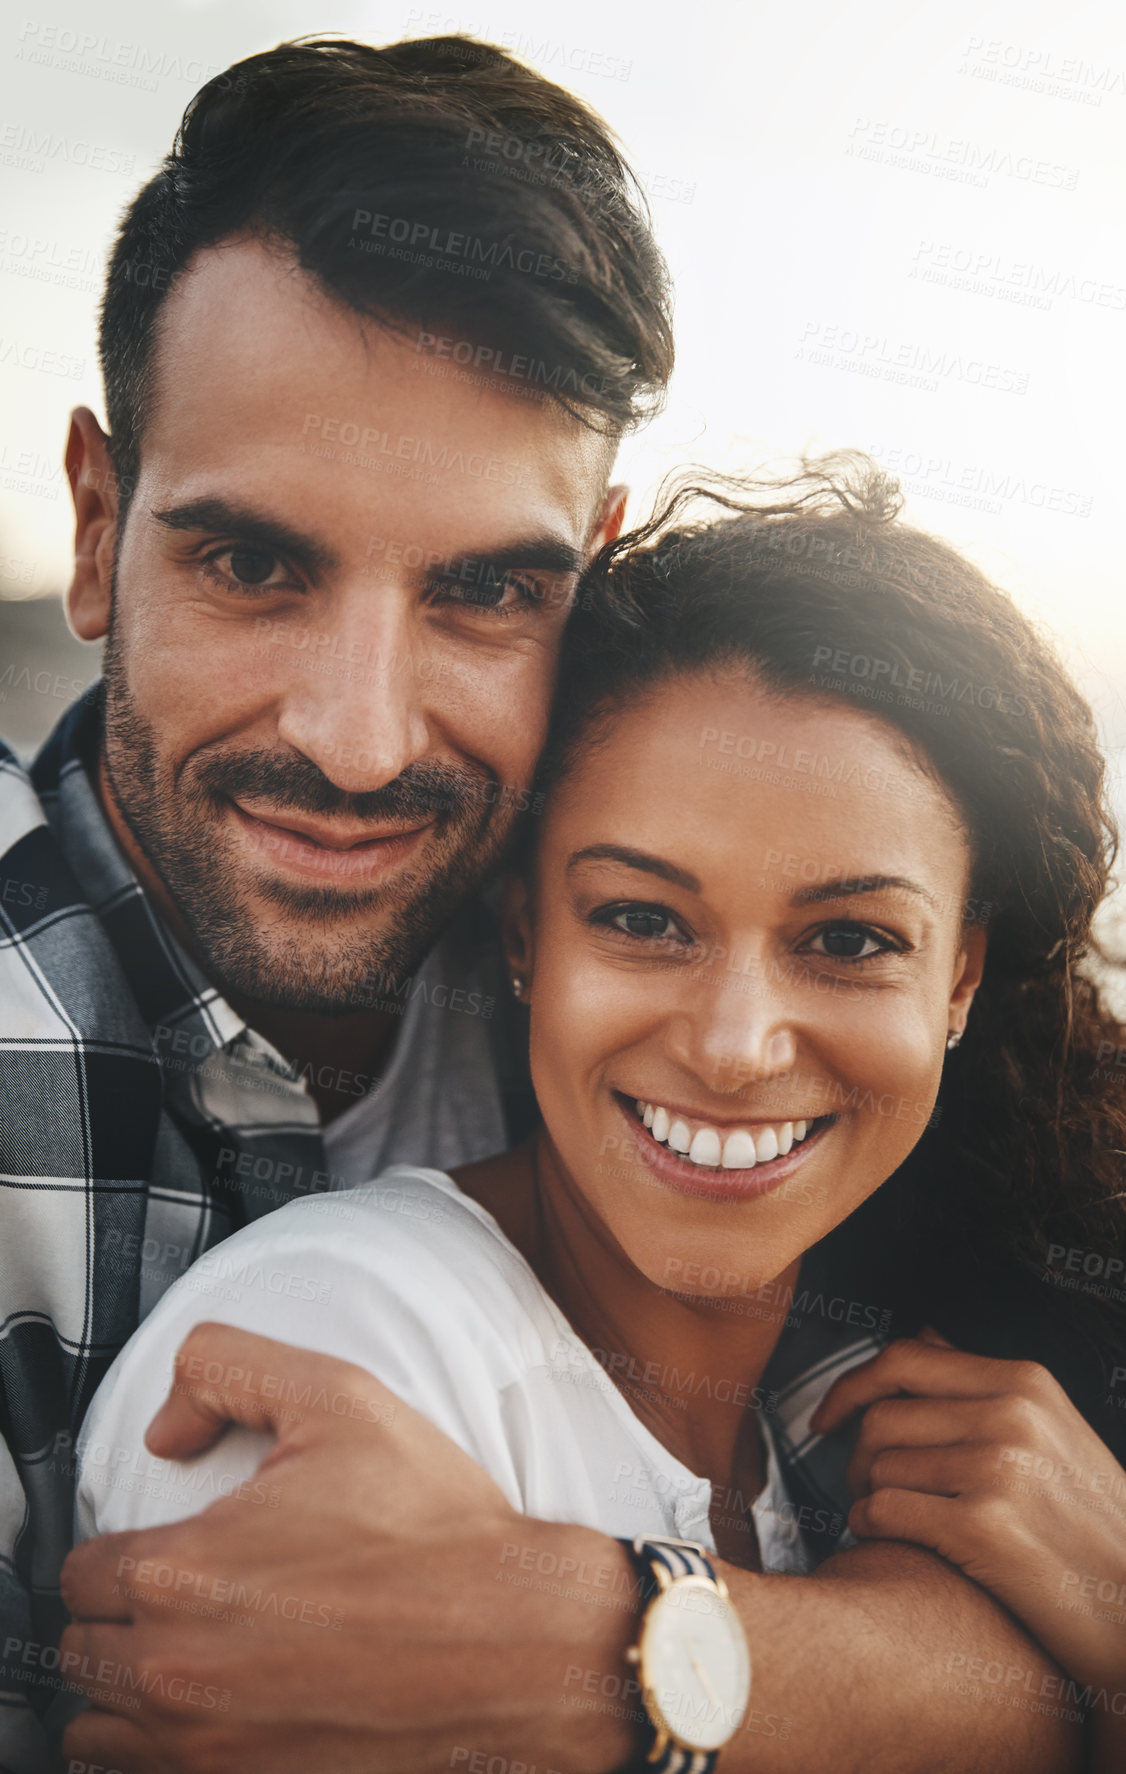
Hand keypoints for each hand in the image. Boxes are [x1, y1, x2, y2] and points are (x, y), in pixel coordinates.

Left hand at [60, 1323, 637, 1773]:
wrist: (519, 1643)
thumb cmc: (437, 1529)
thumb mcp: (339, 1398)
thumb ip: (227, 1369)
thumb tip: (166, 1428)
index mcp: (182, 1573)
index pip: (78, 1574)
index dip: (122, 1550)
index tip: (170, 1547)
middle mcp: (178, 1672)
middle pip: (81, 1654)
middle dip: (122, 1619)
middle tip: (188, 1597)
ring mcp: (209, 1750)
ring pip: (99, 1732)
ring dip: (131, 1691)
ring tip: (195, 1655)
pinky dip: (169, 1748)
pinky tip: (224, 1705)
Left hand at [811, 1329, 1125, 1696]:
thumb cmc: (1094, 1527)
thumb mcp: (1057, 1432)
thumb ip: (987, 1385)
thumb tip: (925, 1333)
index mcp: (1026, 1384)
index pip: (905, 1359)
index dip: (851, 1386)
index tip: (827, 1416)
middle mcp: (1010, 1417)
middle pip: (881, 1418)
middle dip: (856, 1457)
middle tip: (862, 1484)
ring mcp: (997, 1471)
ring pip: (877, 1467)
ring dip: (865, 1497)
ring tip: (888, 1517)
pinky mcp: (982, 1529)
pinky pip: (882, 1512)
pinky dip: (868, 1527)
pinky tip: (888, 1538)